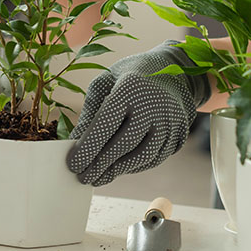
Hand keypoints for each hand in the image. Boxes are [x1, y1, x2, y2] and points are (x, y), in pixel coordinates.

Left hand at [66, 41, 210, 185]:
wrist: (173, 71)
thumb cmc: (129, 77)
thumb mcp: (105, 83)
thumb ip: (90, 112)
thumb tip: (76, 144)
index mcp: (131, 87)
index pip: (107, 122)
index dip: (89, 146)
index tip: (73, 164)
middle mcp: (154, 105)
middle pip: (125, 143)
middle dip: (100, 165)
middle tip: (82, 177)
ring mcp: (170, 121)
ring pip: (142, 156)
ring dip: (117, 171)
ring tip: (97, 178)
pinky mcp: (178, 135)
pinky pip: (154, 158)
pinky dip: (133, 167)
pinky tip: (117, 169)